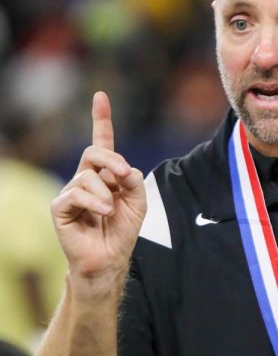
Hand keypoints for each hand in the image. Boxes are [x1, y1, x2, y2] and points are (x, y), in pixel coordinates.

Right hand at [52, 92, 146, 279]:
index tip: (100, 97)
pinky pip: (75, 194)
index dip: (101, 119)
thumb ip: (134, 181)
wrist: (109, 258)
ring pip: (87, 175)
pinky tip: (102, 213)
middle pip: (95, 152)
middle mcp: (85, 178)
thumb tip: (124, 169)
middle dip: (112, 160)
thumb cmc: (122, 231)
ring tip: (111, 211)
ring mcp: (71, 191)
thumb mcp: (138, 202)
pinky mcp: (60, 207)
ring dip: (105, 192)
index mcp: (105, 174)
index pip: (101, 142)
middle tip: (125, 175)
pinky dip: (93, 202)